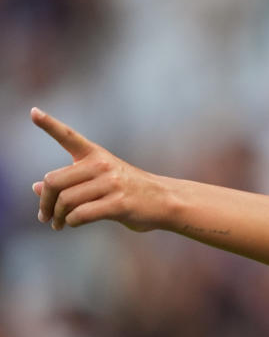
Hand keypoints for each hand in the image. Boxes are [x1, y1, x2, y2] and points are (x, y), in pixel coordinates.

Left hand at [31, 107, 164, 231]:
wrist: (166, 200)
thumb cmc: (130, 192)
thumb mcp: (100, 181)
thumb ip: (70, 182)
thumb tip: (35, 188)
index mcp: (96, 155)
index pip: (69, 136)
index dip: (49, 124)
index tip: (33, 112)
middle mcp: (102, 165)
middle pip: (54, 181)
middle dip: (45, 201)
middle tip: (44, 215)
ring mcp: (111, 184)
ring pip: (66, 201)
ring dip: (57, 217)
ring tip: (57, 224)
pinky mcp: (118, 204)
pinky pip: (80, 215)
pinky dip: (71, 222)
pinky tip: (71, 224)